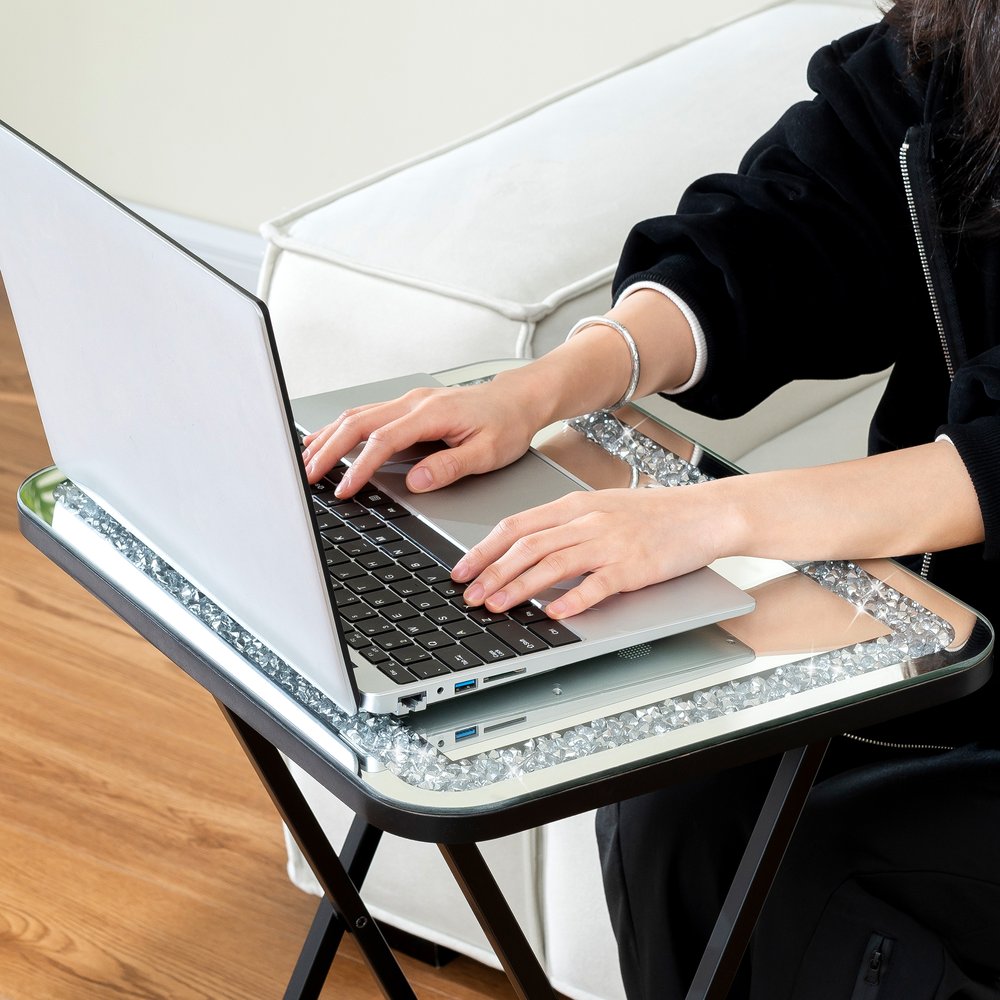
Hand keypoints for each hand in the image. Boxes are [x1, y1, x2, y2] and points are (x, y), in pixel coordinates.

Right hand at [300, 377, 544, 496]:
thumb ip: (450, 466)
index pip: (383, 440)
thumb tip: (416, 481)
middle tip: (308, 477)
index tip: (344, 489)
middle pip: (357, 423)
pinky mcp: (407, 407)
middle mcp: (414, 403)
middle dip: (328, 450)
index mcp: (432, 413)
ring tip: (305, 462)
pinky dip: (340, 429)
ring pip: (356, 416)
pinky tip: (326, 441)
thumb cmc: (506, 425)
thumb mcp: (488, 453)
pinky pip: (366, 415)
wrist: (517, 400)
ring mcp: (408, 402)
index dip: (359, 467)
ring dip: (328, 438)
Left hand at [452, 484, 727, 618]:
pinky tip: (553, 612)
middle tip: (469, 595)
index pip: (516, 525)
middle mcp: (587, 520)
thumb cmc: (654, 514)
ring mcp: (610, 542)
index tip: (462, 569)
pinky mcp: (633, 566)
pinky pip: (596, 584)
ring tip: (497, 606)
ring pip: (552, 564)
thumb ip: (565, 527)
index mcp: (575, 505)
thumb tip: (525, 549)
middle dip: (491, 572)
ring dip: (518, 587)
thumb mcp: (602, 508)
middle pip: (526, 546)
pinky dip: (571, 599)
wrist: (705, 513)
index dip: (484, 549)